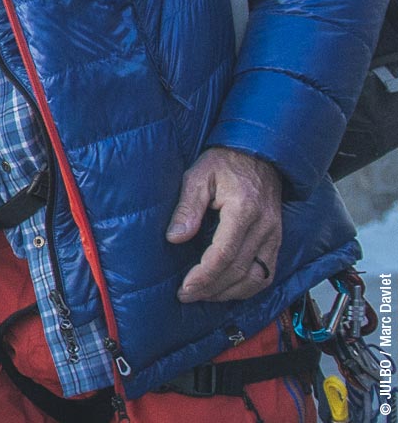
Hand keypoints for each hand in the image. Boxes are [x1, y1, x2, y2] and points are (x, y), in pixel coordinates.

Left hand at [167, 146, 282, 302]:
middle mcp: (264, 227)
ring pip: (256, 278)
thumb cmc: (225, 163)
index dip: (205, 275)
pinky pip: (267, 273)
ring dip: (229, 292)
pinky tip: (227, 289)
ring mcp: (274, 235)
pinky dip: (248, 287)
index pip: (225, 254)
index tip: (185, 287)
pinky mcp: (276, 240)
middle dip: (211, 288)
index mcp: (243, 210)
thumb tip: (175, 238)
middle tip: (186, 295)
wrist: (259, 155)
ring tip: (203, 295)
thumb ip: (187, 208)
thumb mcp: (198, 176)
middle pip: (239, 270)